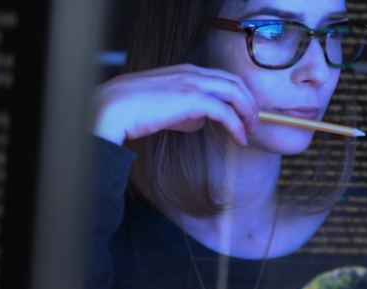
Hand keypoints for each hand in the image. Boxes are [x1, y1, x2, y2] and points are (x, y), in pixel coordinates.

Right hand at [93, 64, 258, 145]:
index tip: (244, 113)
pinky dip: (237, 125)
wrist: (113, 108)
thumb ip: (183, 112)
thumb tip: (199, 122)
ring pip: (235, 93)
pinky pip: (225, 112)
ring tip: (251, 132)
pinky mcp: (193, 99)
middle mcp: (192, 72)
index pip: (222, 78)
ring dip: (248, 113)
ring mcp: (193, 83)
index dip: (238, 95)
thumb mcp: (162, 108)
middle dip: (249, 103)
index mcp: (184, 71)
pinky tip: (240, 139)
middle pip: (235, 82)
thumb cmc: (131, 110)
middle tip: (254, 123)